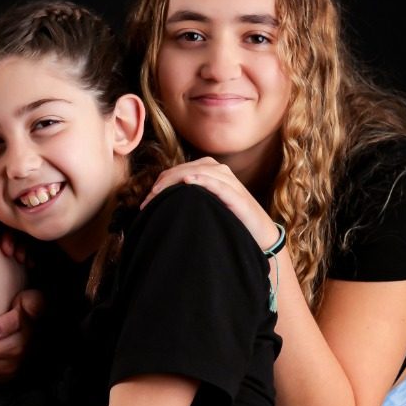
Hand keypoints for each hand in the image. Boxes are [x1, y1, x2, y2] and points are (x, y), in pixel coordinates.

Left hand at [143, 158, 280, 250]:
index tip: (145, 203)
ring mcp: (229, 181)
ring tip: (158, 194)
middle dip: (162, 185)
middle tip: (146, 203)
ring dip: (174, 181)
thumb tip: (160, 203)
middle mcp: (220, 171)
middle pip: (182, 170)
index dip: (159, 184)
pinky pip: (217, 183)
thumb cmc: (230, 220)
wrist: (259, 235)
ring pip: (196, 172)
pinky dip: (202, 179)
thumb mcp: (206, 205)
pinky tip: (188, 181)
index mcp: (210, 170)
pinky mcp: (237, 195)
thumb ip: (189, 198)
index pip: (177, 170)